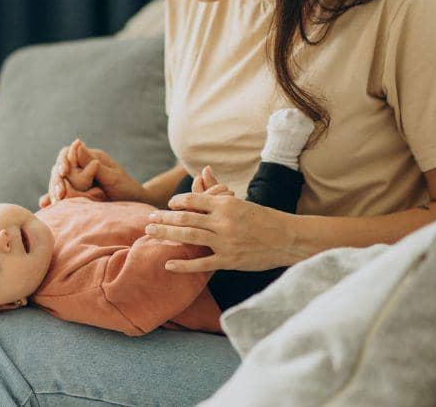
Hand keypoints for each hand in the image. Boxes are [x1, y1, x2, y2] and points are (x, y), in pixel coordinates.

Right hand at [51, 139, 145, 201]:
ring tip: (54, 202)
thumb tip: (76, 143)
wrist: (134, 204)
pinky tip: (46, 205)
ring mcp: (76, 181)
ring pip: (57, 182)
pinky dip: (52, 198)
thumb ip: (92, 162)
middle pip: (59, 169)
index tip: (64, 173)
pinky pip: (60, 194)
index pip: (67, 154)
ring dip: (53, 190)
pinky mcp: (74, 194)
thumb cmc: (127, 188)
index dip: (62, 162)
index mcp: (89, 158)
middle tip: (60, 194)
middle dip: (56, 181)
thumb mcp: (112, 175)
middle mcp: (80, 167)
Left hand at [144, 166, 295, 272]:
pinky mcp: (229, 260)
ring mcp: (225, 242)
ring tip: (150, 233)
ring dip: (167, 234)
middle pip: (186, 218)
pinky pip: (201, 263)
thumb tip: (204, 171)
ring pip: (189, 237)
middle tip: (148, 219)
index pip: (193, 200)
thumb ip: (218, 189)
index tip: (167, 206)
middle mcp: (223, 222)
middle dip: (164, 219)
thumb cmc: (263, 218)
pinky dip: (183, 265)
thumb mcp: (240, 201)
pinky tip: (168, 264)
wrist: (287, 239)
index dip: (176, 202)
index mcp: (226, 204)